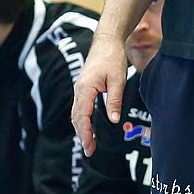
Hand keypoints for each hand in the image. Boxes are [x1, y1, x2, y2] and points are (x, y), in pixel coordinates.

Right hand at [72, 33, 128, 155]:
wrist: (106, 41)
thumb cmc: (112, 58)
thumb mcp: (118, 80)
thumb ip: (114, 100)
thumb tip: (113, 120)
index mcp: (85, 88)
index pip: (83, 116)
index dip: (85, 134)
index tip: (90, 148)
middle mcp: (79, 90)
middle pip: (76, 118)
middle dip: (82, 135)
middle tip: (90, 152)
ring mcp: (79, 88)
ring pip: (76, 113)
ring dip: (80, 129)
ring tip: (88, 144)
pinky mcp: (83, 87)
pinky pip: (79, 107)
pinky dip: (81, 120)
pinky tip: (87, 127)